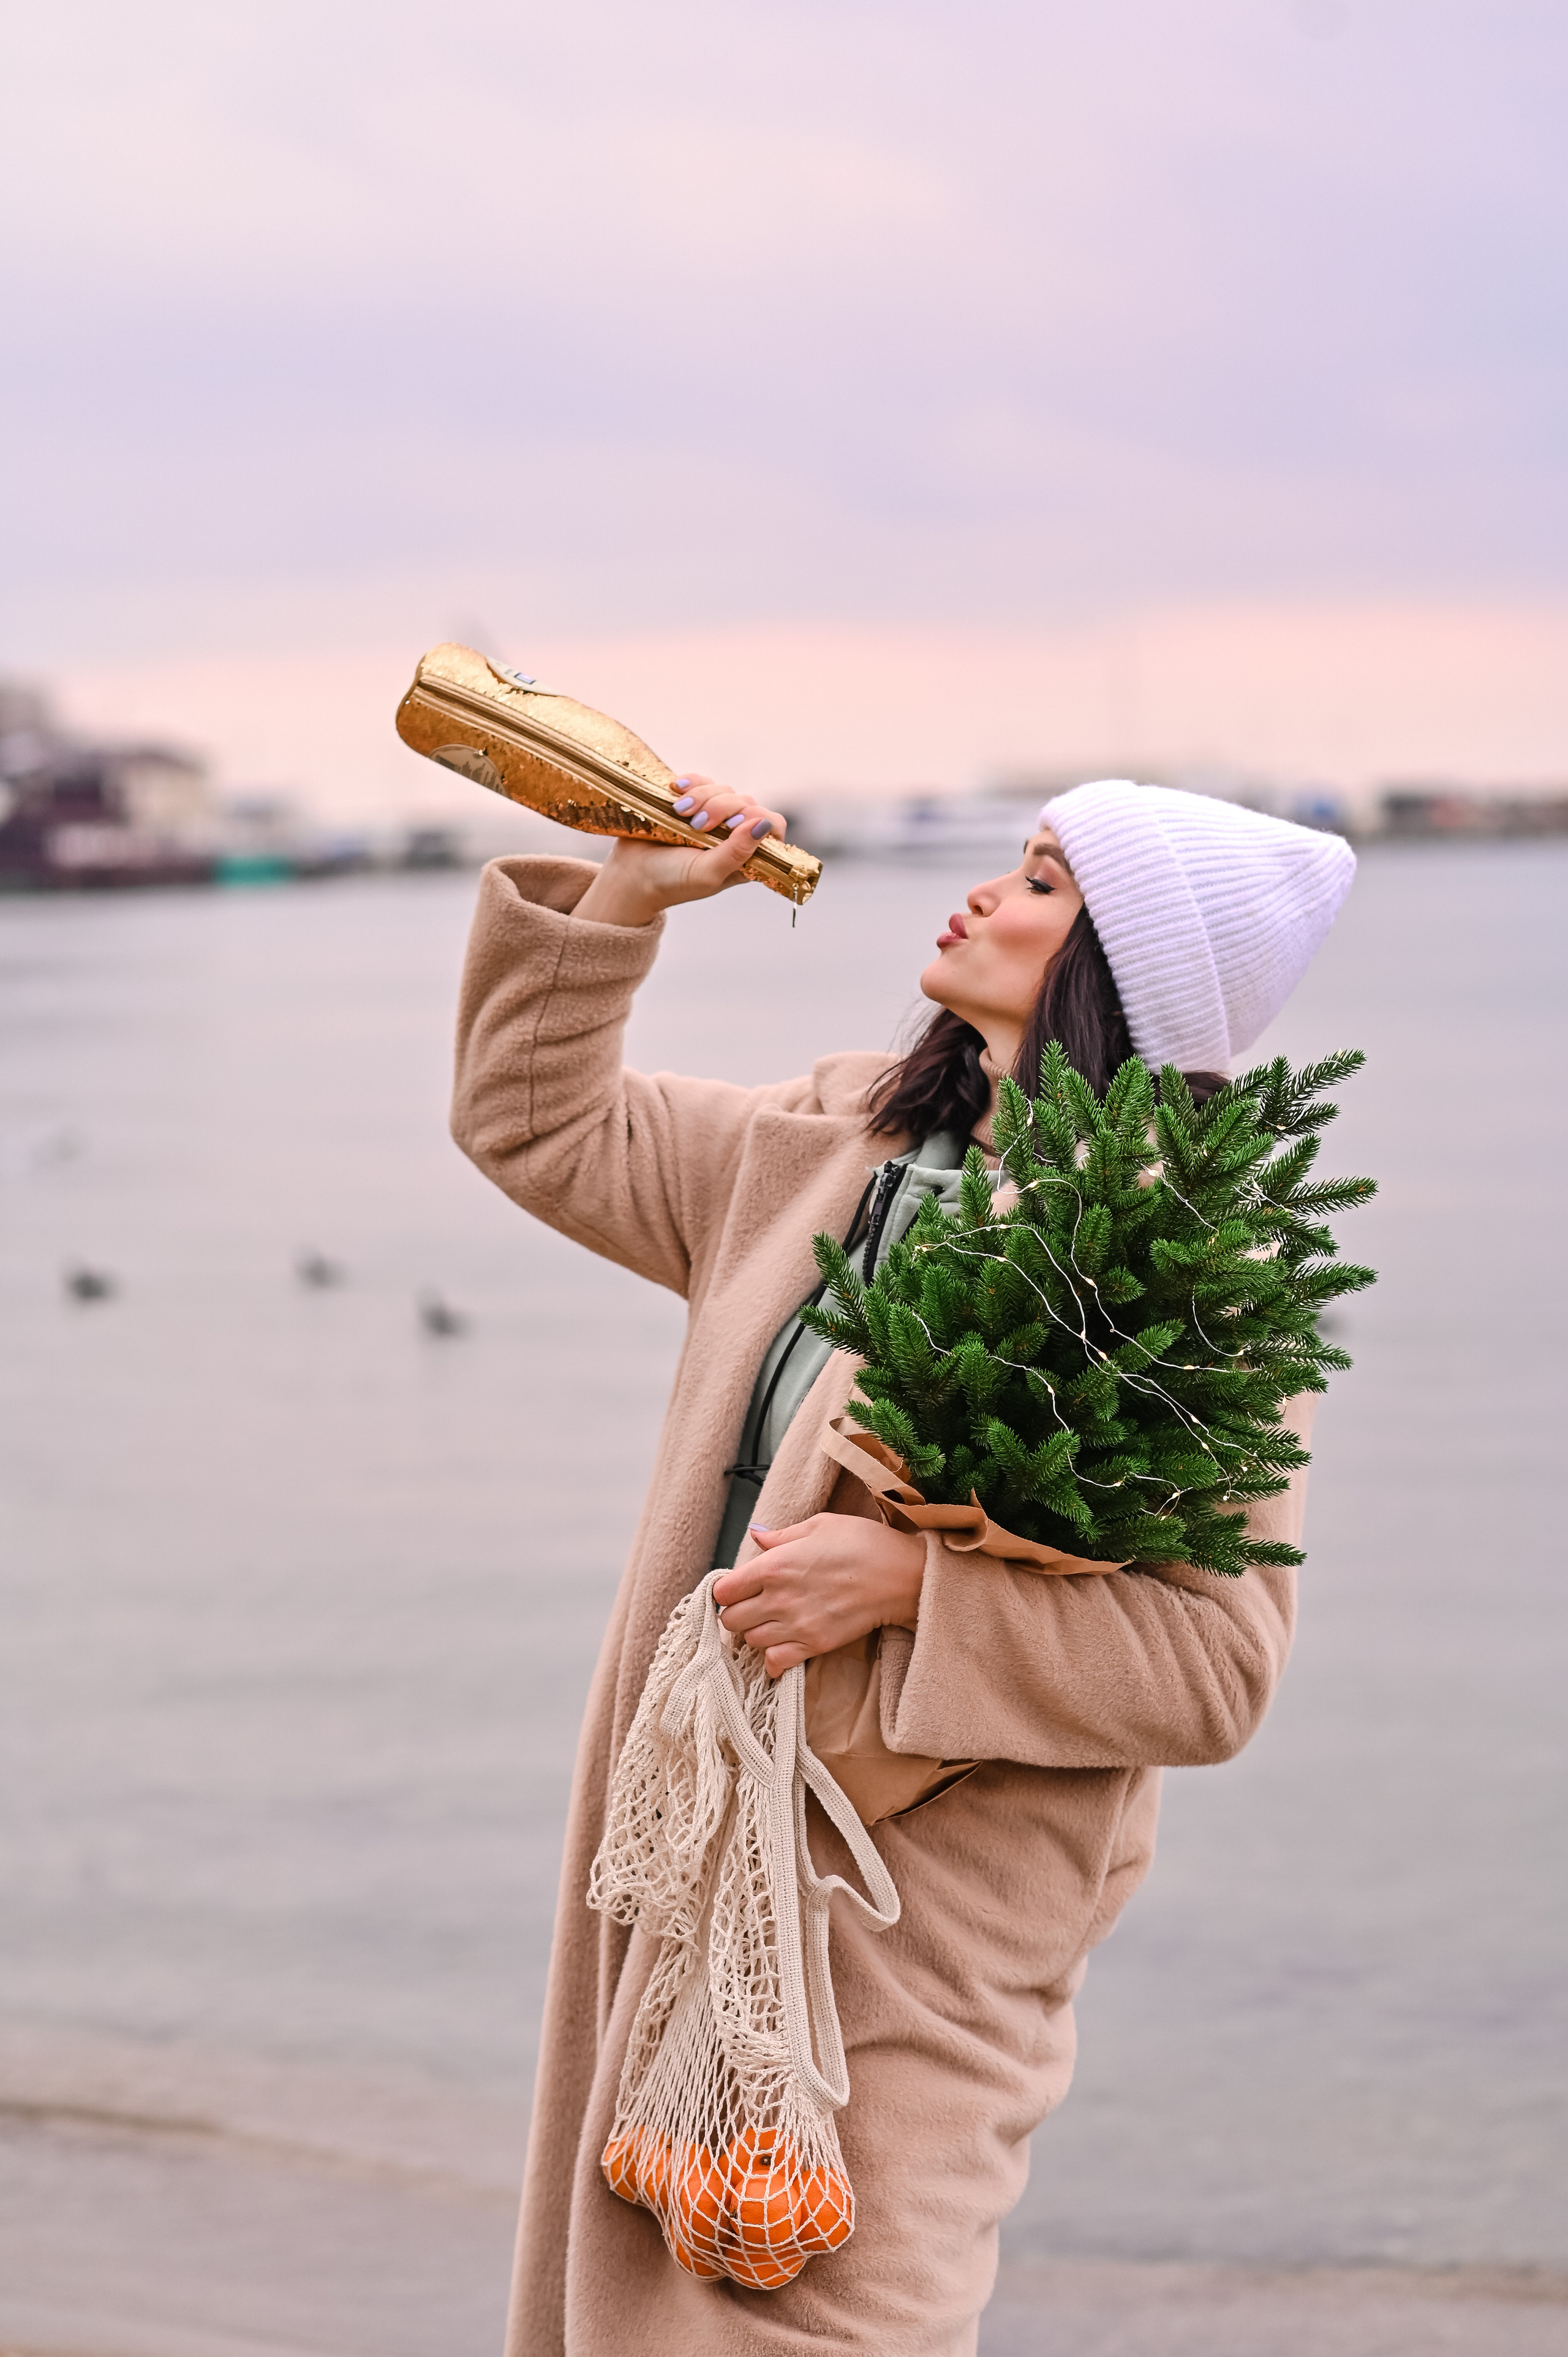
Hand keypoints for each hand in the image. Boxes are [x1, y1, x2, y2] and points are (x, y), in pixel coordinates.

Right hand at [572, 776, 787, 927]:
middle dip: (722, 808)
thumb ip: (737, 853)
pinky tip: (676, 789)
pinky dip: (691, 781)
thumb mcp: (706, 874)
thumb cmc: (671, 882)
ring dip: (703, 796)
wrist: (631, 875)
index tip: (736, 824)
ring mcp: (713, 817)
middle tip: (696, 825)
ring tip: (680, 812)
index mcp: (745, 856)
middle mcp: (732, 835)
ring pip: (724, 789)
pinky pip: (701, 780)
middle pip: (747, 804)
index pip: (772, 827)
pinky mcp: (692, 801)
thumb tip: (763, 825)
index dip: (760, 820)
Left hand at [712, 1515, 925, 1677]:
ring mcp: (797, 1625)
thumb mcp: (820, 1525)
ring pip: (750, 1642)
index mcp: (775, 1565)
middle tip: (751, 1607)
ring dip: (754, 1634)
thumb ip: (781, 1536)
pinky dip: (773, 1659)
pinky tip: (781, 1647)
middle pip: (730, 1621)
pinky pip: (776, 1663)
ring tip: (769, 1624)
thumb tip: (756, 1534)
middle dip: (736, 1613)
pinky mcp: (815, 1645)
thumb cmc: (864, 1543)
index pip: (724, 1590)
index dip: (726, 1590)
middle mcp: (779, 1598)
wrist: (902, 1576)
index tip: (737, 1587)